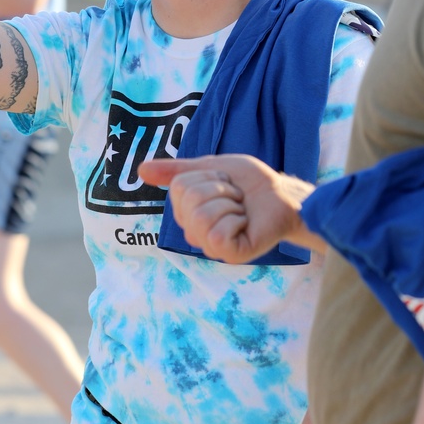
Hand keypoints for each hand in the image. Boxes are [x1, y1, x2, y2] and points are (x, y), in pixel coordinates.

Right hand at [138, 154, 314, 263]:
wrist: (282, 194)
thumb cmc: (249, 183)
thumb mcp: (210, 168)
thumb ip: (176, 171)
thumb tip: (140, 169)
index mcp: (187, 212)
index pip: (179, 187)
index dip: (207, 177)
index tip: (224, 183)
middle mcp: (194, 232)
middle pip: (190, 200)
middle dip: (220, 189)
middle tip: (235, 197)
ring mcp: (210, 246)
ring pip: (203, 216)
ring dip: (230, 203)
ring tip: (241, 209)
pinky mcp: (228, 255)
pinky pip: (218, 233)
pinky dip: (237, 220)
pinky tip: (246, 223)